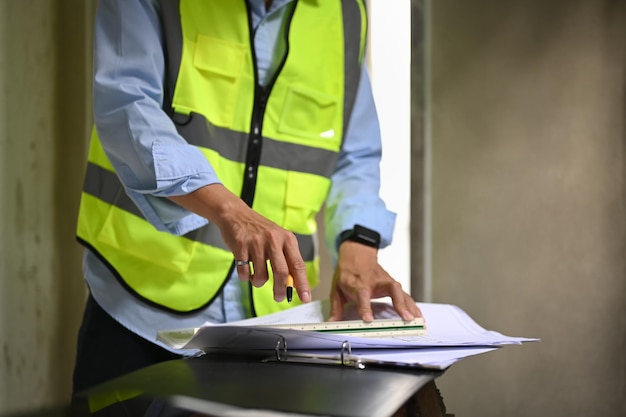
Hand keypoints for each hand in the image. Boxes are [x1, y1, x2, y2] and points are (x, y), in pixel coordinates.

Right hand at [169, 184, 309, 302]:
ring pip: (261, 275)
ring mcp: (256, 243)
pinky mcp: (240, 246)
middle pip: (281, 272)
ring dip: (258, 283)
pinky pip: (244, 272)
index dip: (302, 283)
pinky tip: (246, 271)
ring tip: (256, 278)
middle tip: (279, 298)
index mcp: (287, 239)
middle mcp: (273, 240)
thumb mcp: (279, 239)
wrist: (236, 214)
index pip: (298, 265)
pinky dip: (245, 277)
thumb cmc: (261, 231)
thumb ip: (286, 259)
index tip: (305, 298)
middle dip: (280, 290)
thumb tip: (293, 285)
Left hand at [328, 241, 421, 321]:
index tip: (368, 320)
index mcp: (358, 283)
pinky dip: (412, 305)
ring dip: (410, 306)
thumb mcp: (336, 288)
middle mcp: (375, 281)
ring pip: (401, 291)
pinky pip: (404, 295)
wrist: (356, 254)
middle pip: (391, 289)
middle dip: (400, 304)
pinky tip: (418, 315)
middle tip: (407, 318)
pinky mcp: (392, 284)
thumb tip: (332, 323)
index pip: (363, 295)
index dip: (365, 307)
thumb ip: (336, 307)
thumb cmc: (347, 272)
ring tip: (417, 320)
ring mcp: (386, 281)